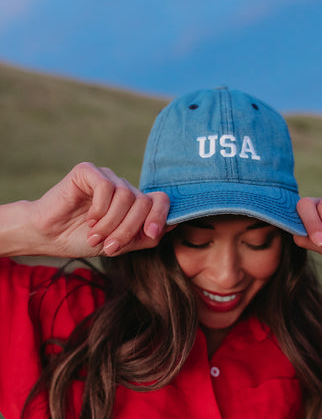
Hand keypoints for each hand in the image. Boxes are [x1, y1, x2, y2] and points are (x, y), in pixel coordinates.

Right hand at [30, 162, 170, 256]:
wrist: (50, 237)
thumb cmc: (82, 239)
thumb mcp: (121, 244)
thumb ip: (146, 236)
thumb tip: (174, 224)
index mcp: (133, 203)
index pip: (160, 200)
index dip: (160, 216)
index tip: (151, 234)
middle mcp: (123, 187)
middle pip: (143, 202)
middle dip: (129, 229)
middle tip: (110, 246)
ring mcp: (106, 177)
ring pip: (126, 197)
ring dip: (111, 223)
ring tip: (96, 236)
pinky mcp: (88, 171)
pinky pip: (106, 187)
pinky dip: (100, 209)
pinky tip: (89, 219)